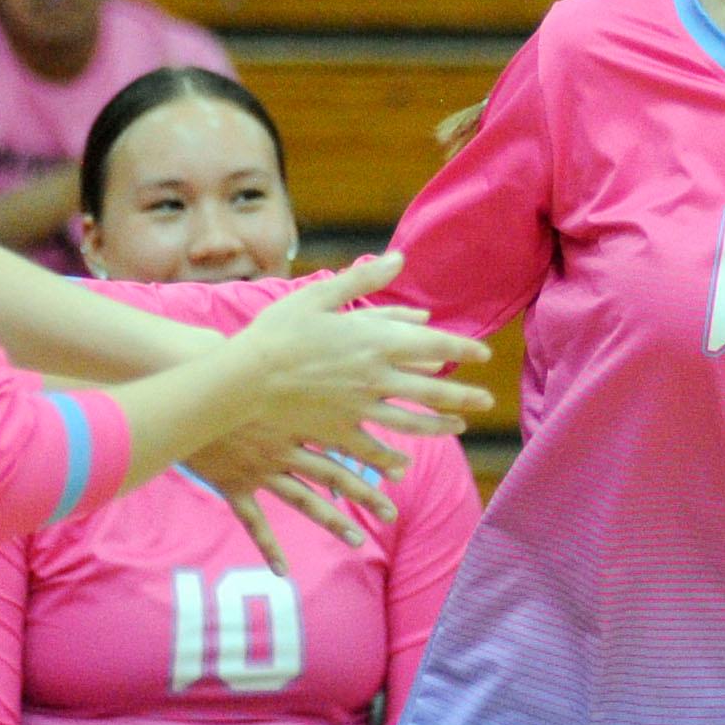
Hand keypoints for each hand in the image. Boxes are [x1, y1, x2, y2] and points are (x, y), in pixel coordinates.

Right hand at [212, 254, 493, 537]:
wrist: (238, 381)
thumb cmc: (275, 332)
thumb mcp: (317, 296)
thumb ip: (362, 279)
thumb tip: (398, 258)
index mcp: (373, 342)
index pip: (433, 347)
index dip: (462, 350)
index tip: (482, 355)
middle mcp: (374, 378)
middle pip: (431, 391)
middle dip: (463, 396)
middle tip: (486, 400)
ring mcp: (357, 410)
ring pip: (409, 424)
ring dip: (438, 427)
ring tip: (457, 428)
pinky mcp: (336, 435)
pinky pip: (372, 451)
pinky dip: (390, 460)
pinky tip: (402, 466)